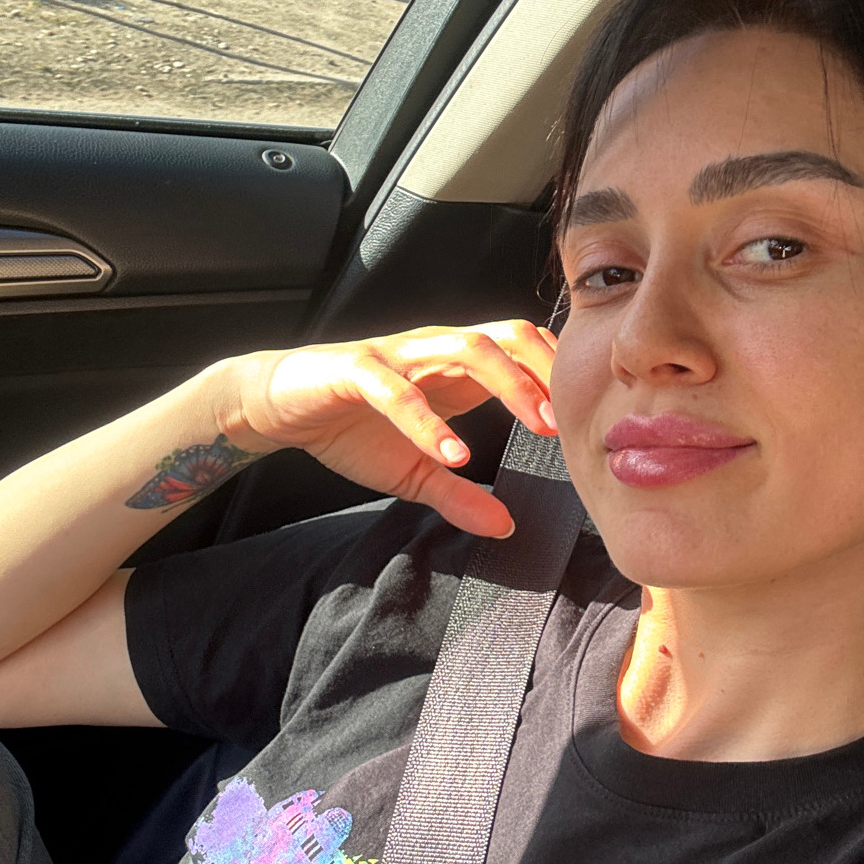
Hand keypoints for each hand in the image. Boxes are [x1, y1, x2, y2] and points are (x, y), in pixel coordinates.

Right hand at [226, 322, 557, 538]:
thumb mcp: (414, 472)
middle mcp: (433, 350)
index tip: (586, 421)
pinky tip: (454, 452)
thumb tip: (506, 526)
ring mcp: (397, 355)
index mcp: (454, 369)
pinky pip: (397, 387)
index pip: (521, 351)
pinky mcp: (355, 368)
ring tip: (534, 424)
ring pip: (464, 346)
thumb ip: (460, 495)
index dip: (555, 378)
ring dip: (507, 382)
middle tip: (572, 422)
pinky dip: (428, 418)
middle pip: (505, 337)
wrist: (277, 406)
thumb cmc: (349, 427)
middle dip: (545, 372)